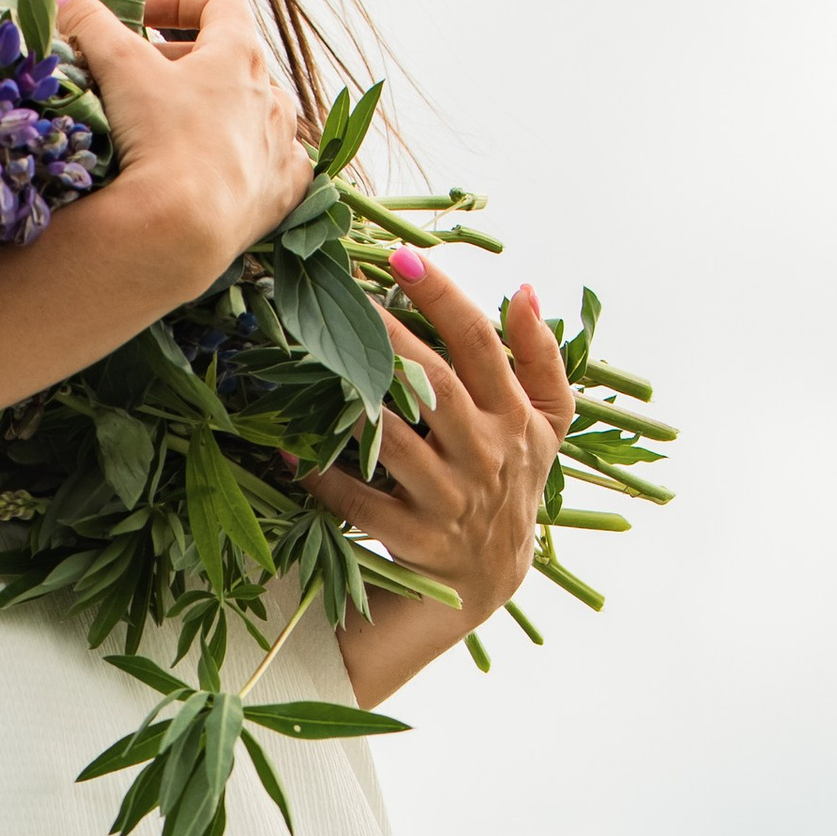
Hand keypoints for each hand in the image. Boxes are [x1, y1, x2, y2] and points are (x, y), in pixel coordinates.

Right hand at [48, 0, 313, 312]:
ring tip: (186, 121)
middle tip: (144, 76)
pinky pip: (281, 167)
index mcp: (238, 54)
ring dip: (226, 108)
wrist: (186, 229)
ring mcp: (279, 146)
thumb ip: (87, 21)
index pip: (219, 2)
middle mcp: (269, 95)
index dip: (178, 0)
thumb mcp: (118, 68)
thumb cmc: (160, 138)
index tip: (139, 16)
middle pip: (235, 59)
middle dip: (188, 61)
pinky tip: (232, 167)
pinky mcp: (279, 195)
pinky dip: (257, 161)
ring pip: (262, 111)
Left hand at [308, 258, 574, 629]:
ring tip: (311, 362)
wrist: (491, 579)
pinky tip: (290, 449)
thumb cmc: (512, 484)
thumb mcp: (546, 426)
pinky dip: (324, 478)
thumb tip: (522, 292)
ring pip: (397, 442)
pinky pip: (362, 503)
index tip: (403, 256)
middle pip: (435, 385)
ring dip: (353, 404)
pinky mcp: (414, 539)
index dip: (445, 298)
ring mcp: (449, 500)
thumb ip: (542, 360)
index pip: (481, 345)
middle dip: (388, 338)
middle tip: (342, 296)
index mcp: (516, 419)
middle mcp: (486, 455)